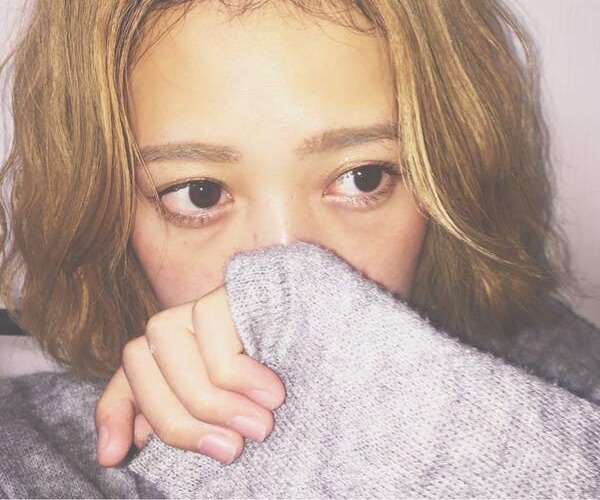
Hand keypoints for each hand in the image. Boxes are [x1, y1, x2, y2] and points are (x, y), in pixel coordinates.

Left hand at [94, 285, 285, 466]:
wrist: (344, 350)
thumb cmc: (293, 388)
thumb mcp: (235, 417)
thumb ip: (185, 425)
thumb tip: (112, 453)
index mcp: (179, 355)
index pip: (129, 372)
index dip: (115, 412)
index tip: (114, 457)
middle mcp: (185, 321)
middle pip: (138, 359)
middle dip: (176, 419)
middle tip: (231, 450)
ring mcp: (207, 299)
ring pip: (165, 340)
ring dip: (209, 399)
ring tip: (258, 425)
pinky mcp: (234, 285)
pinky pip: (212, 326)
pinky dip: (236, 373)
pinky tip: (271, 393)